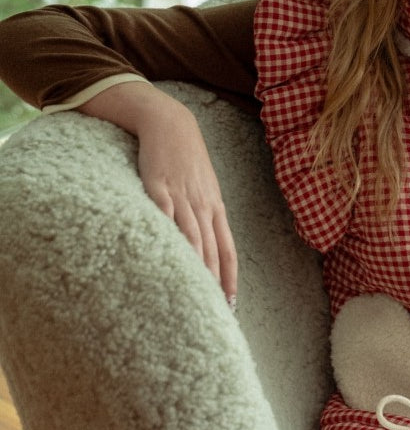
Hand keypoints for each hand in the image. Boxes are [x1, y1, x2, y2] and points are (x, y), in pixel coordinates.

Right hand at [83, 82, 238, 304]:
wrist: (169, 123)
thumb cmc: (186, 159)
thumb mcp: (204, 187)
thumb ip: (206, 214)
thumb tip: (209, 242)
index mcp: (215, 208)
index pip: (228, 249)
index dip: (229, 276)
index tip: (230, 301)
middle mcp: (202, 206)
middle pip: (211, 249)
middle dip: (213, 280)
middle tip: (212, 306)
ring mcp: (181, 196)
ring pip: (192, 237)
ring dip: (195, 265)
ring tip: (194, 291)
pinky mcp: (158, 187)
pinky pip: (165, 215)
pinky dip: (168, 236)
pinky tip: (168, 255)